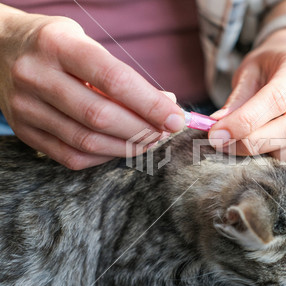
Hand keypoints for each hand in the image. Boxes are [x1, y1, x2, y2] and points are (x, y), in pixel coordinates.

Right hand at [0, 10, 184, 169]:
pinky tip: (120, 147)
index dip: (150, 104)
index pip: (113, 80)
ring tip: (150, 141)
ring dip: (128, 147)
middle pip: (100, 116)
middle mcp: (36, 76)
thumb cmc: (55, 45)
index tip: (176, 118)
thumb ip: (122, 75)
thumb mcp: (86, 44)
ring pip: (87, 141)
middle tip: (165, 132)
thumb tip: (166, 104)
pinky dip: (104, 156)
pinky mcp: (24, 131)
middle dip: (143, 130)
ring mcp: (25, 107)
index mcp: (58, 45)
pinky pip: (71, 156)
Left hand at [208, 28, 285, 170]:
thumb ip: (236, 102)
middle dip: (256, 144)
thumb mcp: (248, 73)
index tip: (218, 135)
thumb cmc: (268, 69)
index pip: (277, 98)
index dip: (245, 122)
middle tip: (226, 147)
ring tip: (255, 149)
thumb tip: (217, 131)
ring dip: (278, 157)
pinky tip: (282, 161)